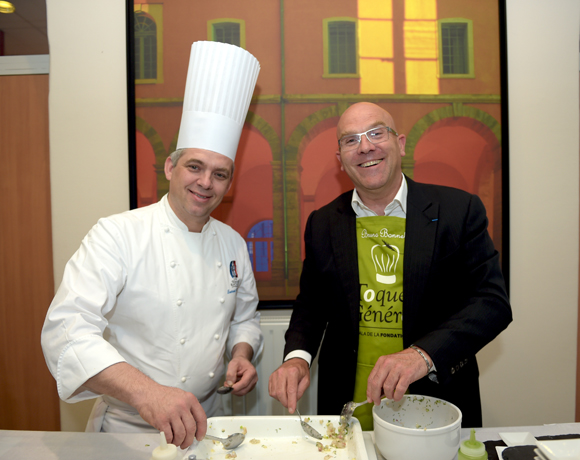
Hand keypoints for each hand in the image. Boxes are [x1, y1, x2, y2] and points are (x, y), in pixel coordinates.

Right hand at [82, 363, 206, 448]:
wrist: (140, 391)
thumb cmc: (157, 395)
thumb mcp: (176, 397)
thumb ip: (185, 408)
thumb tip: (193, 423)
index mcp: (188, 398)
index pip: (201, 416)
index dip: (201, 429)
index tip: (200, 436)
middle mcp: (182, 405)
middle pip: (191, 428)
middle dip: (189, 439)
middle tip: (186, 444)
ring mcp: (172, 412)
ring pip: (182, 434)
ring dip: (180, 442)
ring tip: (176, 443)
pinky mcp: (161, 420)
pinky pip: (170, 436)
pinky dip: (170, 440)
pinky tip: (167, 439)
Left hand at [224, 356, 257, 395]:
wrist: (242, 362)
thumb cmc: (238, 362)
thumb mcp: (233, 364)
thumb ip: (231, 373)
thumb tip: (230, 384)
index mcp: (251, 372)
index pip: (244, 383)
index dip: (235, 387)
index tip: (227, 387)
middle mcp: (254, 379)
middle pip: (244, 390)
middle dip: (234, 390)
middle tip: (226, 385)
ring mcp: (252, 384)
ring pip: (243, 392)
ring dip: (234, 391)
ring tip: (229, 383)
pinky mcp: (250, 387)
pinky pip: (242, 392)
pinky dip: (236, 390)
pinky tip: (233, 384)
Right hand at [268, 358, 309, 413]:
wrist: (295, 361)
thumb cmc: (300, 370)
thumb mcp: (306, 381)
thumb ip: (300, 392)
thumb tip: (294, 401)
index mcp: (292, 372)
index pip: (290, 391)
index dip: (291, 402)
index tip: (291, 409)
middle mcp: (282, 372)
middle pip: (280, 393)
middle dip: (285, 402)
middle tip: (289, 405)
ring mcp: (275, 374)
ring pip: (274, 393)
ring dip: (280, 399)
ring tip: (286, 396)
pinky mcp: (271, 377)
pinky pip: (271, 391)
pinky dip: (276, 395)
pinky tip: (282, 393)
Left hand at [367, 347, 430, 403]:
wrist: (420, 356)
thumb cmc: (404, 362)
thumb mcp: (390, 364)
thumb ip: (382, 376)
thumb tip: (376, 392)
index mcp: (382, 361)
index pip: (371, 378)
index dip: (369, 391)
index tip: (369, 398)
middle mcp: (388, 363)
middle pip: (376, 383)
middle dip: (375, 396)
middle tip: (377, 402)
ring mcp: (398, 368)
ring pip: (387, 387)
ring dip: (388, 396)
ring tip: (391, 396)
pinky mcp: (407, 374)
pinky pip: (399, 389)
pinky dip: (397, 396)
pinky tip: (397, 396)